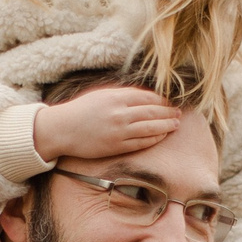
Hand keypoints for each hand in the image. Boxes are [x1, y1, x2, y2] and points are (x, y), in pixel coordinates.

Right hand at [33, 86, 180, 161]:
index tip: (171, 101)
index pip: (147, 97)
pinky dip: (155, 138)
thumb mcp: (102, 95)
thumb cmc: (82, 110)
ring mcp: (119, 131)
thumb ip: (124, 95)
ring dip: (166, 126)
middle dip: (169, 112)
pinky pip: (142, 143)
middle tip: (179, 113)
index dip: (162, 100)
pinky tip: (162, 135)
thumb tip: (148, 97)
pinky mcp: (116, 146)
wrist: (62, 129)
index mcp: (116, 97)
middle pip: (152, 112)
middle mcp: (119, 113)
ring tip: (176, 124)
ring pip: (150, 128)